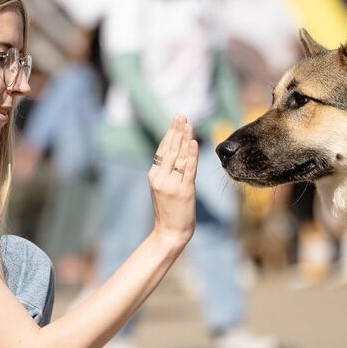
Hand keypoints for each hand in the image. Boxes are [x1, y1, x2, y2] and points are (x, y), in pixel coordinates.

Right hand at [147, 115, 197, 248]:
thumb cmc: (169, 210)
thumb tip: (179, 151)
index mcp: (153, 175)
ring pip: (179, 156)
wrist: (170, 232)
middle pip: (169, 149)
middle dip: (176, 131)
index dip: (170, 134)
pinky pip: (188, 168)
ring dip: (184, 138)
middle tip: (181, 115)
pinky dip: (191, 154)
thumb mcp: (164, 187)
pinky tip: (193, 142)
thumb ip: (170, 170)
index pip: (162, 150)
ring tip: (189, 124)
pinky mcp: (183, 190)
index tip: (176, 120)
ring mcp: (171, 184)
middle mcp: (160, 177)